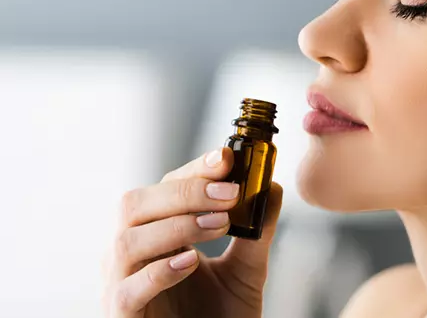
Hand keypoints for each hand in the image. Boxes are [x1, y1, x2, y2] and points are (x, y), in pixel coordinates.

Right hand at [102, 147, 282, 317]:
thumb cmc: (219, 314)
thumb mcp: (246, 268)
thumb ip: (256, 231)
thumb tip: (272, 186)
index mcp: (155, 231)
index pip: (165, 187)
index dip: (193, 170)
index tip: (225, 158)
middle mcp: (132, 251)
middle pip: (135, 204)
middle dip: (184, 191)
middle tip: (229, 192)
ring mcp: (121, 282)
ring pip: (127, 240)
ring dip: (177, 225)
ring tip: (220, 224)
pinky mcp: (122, 314)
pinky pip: (128, 289)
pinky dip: (160, 271)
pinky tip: (190, 262)